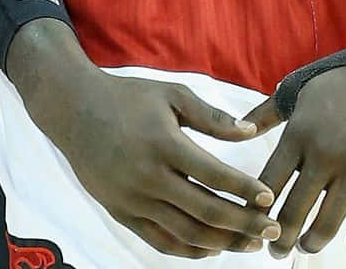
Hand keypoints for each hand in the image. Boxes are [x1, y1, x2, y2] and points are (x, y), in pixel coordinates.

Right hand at [11, 24, 277, 259]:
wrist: (73, 109)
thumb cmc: (127, 97)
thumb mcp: (170, 94)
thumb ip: (211, 116)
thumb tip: (251, 132)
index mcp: (163, 143)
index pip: (213, 175)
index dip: (244, 190)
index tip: (268, 197)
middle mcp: (148, 176)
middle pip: (205, 211)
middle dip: (244, 223)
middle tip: (272, 229)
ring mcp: (132, 198)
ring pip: (186, 233)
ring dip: (222, 242)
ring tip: (250, 243)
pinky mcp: (121, 212)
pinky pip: (160, 241)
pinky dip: (190, 250)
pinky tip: (212, 249)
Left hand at [246, 60, 345, 256]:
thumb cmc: (339, 76)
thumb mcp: (296, 88)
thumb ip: (266, 113)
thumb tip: (238, 129)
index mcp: (299, 133)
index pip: (269, 182)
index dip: (256, 208)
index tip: (248, 222)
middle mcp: (325, 154)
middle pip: (296, 209)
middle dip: (280, 236)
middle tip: (272, 252)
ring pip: (329, 221)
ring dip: (313, 241)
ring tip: (305, 248)